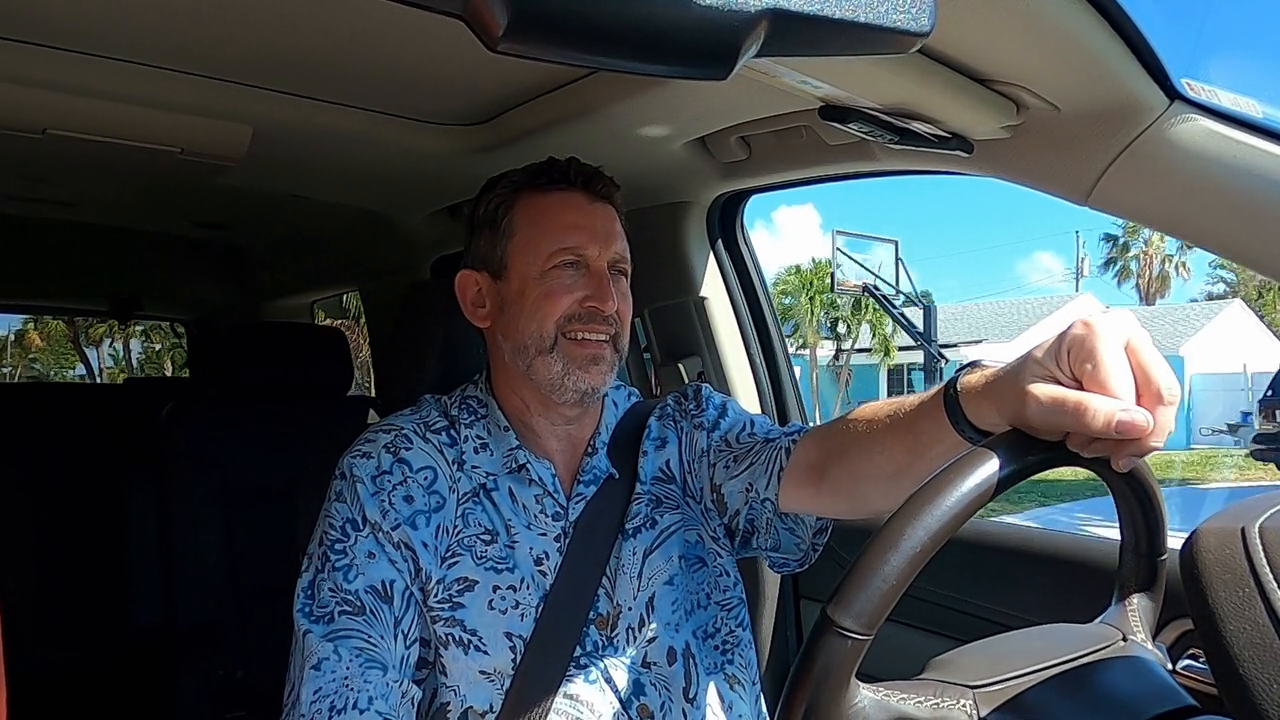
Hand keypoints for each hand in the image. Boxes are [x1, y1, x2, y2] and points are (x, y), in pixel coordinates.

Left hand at [963, 310, 1180, 471]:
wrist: (1009, 392)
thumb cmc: (1018, 392)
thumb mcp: (1039, 407)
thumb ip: (1086, 413)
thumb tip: (1138, 423)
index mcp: (1096, 333)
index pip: (1127, 395)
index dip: (1110, 431)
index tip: (1079, 443)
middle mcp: (1123, 331)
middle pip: (1160, 395)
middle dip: (1131, 436)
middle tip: (1092, 447)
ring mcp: (1136, 348)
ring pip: (1163, 406)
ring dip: (1131, 436)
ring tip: (1090, 438)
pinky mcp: (1142, 369)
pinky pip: (1157, 409)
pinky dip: (1134, 432)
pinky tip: (1103, 432)